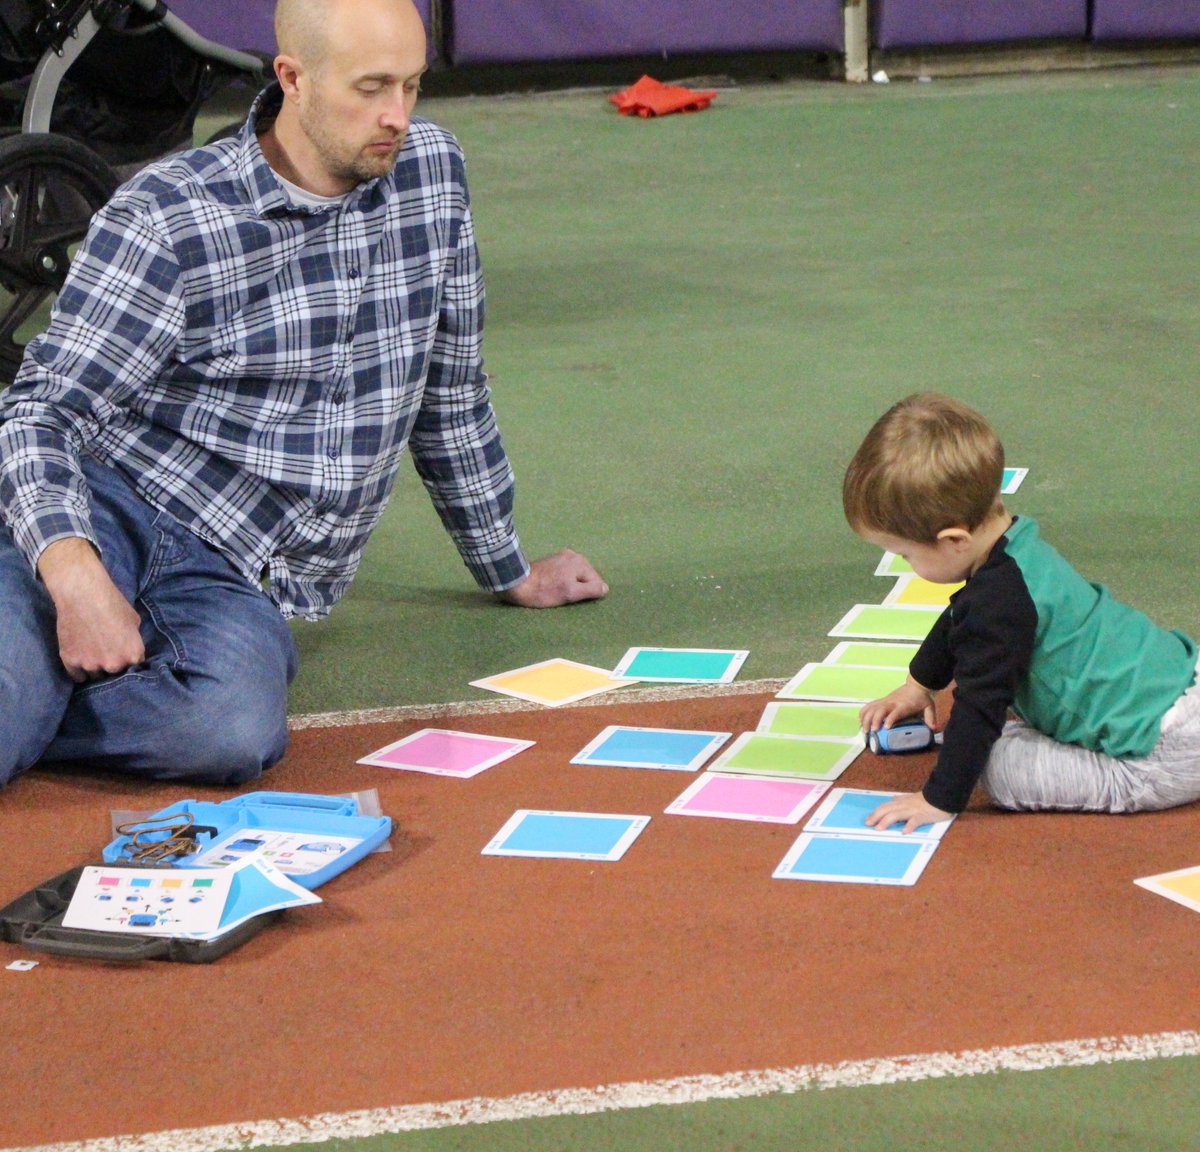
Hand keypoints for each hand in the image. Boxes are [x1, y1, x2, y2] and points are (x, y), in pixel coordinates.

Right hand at [37, 537, 144, 681]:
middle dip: (113, 667)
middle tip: (107, 654)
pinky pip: (77, 677)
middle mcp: (114, 665)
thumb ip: (134, 640)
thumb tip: (131, 649)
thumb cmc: (112, 603)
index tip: (124, 658)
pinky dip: (79, 672)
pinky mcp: (70, 662)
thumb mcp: (134, 621)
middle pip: (115, 675)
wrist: (83, 594)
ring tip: (92, 657)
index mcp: (133, 655)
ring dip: (95, 670)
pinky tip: (80, 663)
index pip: (135, 668)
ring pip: (95, 677)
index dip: (129, 662)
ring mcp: (91, 665)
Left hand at [498, 548, 607, 607]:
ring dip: (571, 585)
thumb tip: (605, 589)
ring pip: (577, 576)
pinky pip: (567, 573)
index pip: (596, 582)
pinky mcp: (553, 560)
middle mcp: (573, 555)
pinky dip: (564, 580)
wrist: (517, 583)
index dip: (586, 593)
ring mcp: (562, 556)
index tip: (570, 597)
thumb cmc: (544, 591)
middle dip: (579, 588)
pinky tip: (554, 585)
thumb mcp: (570, 593)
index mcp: (580, 561)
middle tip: (563, 595)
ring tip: (557, 591)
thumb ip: (591, 590)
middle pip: (587, 577)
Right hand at [859, 675, 937, 736]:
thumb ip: (930, 718)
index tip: (885, 728)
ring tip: (864, 729)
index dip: (889, 719)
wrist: (916, 685)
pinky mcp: (882, 700)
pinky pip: (869, 706)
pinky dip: (864, 713)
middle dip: (873, 721)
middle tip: (871, 731)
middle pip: (879, 710)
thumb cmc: (922, 698)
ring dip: (866, 718)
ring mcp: (885, 701)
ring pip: (872, 708)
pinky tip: (861, 721)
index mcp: (904, 706)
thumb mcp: (929, 707)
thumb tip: (933, 729)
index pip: (895, 712)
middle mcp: (892, 703)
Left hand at [866, 792, 952, 834]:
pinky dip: (909, 826)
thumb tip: (893, 798)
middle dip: (876, 817)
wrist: (942, 796)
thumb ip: (902, 798)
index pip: (885, 806)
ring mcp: (913, 810)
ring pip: (897, 814)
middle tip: (868, 824)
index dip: (876, 813)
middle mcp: (904, 805)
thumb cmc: (928, 799)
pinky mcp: (923, 815)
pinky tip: (904, 832)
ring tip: (879, 828)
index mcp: (902, 802)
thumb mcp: (912, 797)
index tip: (868, 820)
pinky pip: (915, 820)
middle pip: (887, 810)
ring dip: (886, 821)